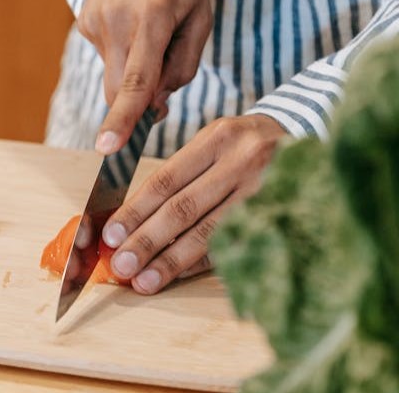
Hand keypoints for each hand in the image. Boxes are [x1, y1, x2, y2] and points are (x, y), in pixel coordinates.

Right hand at [77, 0, 211, 154]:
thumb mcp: (200, 18)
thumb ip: (183, 66)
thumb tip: (156, 103)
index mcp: (153, 17)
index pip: (137, 79)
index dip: (124, 117)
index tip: (108, 147)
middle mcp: (117, 21)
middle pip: (118, 90)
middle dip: (136, 104)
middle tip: (161, 88)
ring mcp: (96, 21)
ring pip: (112, 77)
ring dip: (131, 74)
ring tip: (148, 38)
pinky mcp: (84, 23)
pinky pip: (105, 58)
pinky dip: (121, 56)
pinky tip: (130, 28)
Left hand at [101, 115, 287, 293]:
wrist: (308, 137)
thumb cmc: (247, 145)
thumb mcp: (216, 141)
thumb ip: (182, 173)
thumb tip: (136, 219)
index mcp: (218, 137)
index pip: (167, 179)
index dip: (136, 210)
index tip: (111, 235)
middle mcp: (242, 161)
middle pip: (183, 207)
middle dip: (147, 240)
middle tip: (120, 264)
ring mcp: (265, 190)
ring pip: (208, 231)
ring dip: (171, 260)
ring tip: (143, 280)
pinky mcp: (280, 215)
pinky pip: (233, 244)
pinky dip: (201, 262)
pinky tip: (176, 276)